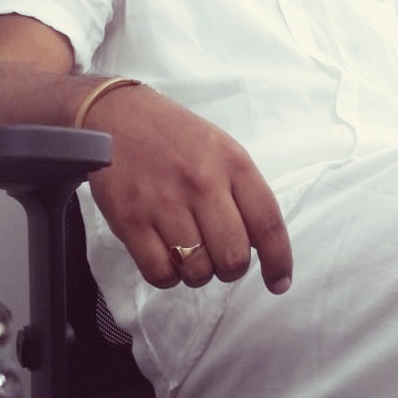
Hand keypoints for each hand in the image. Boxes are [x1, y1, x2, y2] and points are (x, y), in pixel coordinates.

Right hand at [87, 87, 291, 293]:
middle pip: (233, 257)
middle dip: (231, 269)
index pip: (267, 223)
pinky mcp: (130, 220)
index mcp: (232, 163)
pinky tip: (166, 255)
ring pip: (197, 272)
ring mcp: (164, 202)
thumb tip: (260, 246)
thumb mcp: (222, 149)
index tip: (279, 283)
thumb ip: (243, 193)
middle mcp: (202, 182)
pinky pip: (160, 274)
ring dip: (197, 273)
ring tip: (189, 250)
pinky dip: (167, 275)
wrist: (118, 115)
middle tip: (220, 256)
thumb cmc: (177, 137)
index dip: (278, 261)